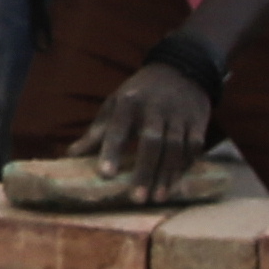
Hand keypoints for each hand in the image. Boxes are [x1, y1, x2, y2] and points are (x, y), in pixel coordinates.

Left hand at [86, 62, 218, 200]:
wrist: (180, 70)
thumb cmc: (139, 94)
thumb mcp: (115, 104)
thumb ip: (96, 132)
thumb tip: (71, 155)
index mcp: (129, 102)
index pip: (118, 129)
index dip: (111, 152)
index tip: (105, 174)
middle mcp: (155, 107)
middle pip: (151, 142)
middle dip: (144, 171)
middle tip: (136, 198)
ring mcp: (179, 115)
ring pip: (175, 148)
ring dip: (166, 175)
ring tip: (157, 198)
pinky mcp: (198, 122)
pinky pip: (193, 148)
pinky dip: (184, 167)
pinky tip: (175, 185)